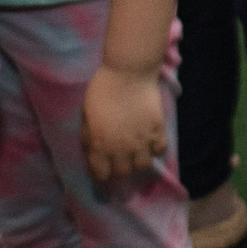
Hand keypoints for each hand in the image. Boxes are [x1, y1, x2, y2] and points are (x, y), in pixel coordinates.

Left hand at [81, 62, 168, 181]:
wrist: (128, 73)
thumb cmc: (102, 89)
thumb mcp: (86, 114)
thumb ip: (88, 136)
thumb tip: (92, 150)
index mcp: (100, 145)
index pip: (101, 174)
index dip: (100, 171)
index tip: (102, 165)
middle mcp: (121, 149)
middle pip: (123, 173)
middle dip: (119, 167)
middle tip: (119, 157)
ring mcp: (141, 141)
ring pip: (143, 166)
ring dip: (138, 161)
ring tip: (136, 151)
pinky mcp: (157, 131)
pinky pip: (160, 150)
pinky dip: (155, 148)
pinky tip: (150, 140)